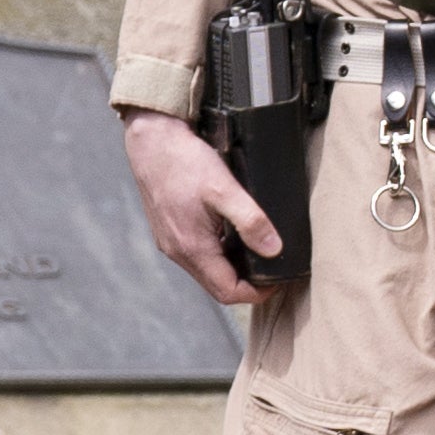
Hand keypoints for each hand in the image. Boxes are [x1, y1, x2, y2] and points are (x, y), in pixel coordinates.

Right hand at [121, 109, 279, 306]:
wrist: (153, 141)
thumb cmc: (186, 162)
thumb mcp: (225, 189)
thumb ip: (251, 221)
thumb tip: (274, 250)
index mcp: (191, 248)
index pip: (228, 292)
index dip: (258, 293)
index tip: (280, 279)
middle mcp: (178, 251)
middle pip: (218, 286)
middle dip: (249, 284)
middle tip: (276, 267)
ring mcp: (171, 242)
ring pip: (208, 271)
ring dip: (235, 268)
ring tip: (261, 251)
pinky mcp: (170, 230)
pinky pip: (198, 255)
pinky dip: (220, 254)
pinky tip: (236, 236)